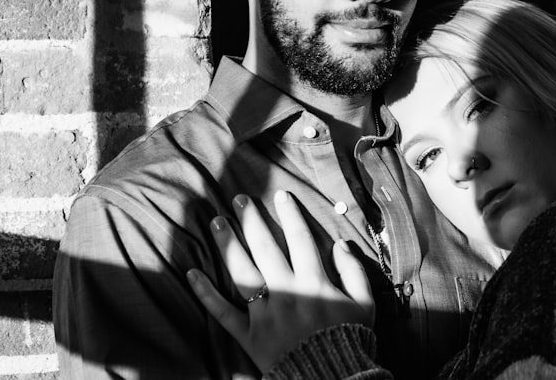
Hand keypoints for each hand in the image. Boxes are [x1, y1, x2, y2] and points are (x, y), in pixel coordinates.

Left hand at [187, 190, 373, 372]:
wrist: (331, 378)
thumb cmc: (349, 339)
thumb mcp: (364, 303)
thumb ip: (353, 271)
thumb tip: (342, 244)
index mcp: (314, 282)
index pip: (300, 239)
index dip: (290, 214)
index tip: (280, 194)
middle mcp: (287, 292)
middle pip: (266, 248)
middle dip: (251, 220)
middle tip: (239, 199)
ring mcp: (265, 313)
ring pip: (242, 273)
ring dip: (228, 245)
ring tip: (216, 223)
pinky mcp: (249, 335)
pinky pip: (223, 313)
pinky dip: (206, 294)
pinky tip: (192, 273)